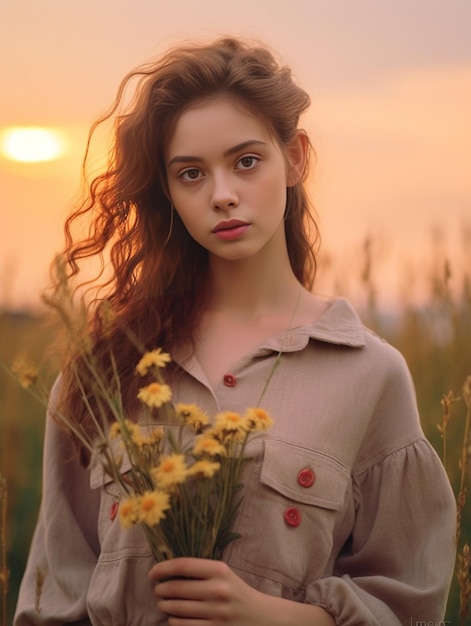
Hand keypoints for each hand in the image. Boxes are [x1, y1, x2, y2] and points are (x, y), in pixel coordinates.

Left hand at [149, 557, 335, 625]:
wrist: (262, 617)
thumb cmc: (237, 592)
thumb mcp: (224, 575)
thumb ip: (200, 571)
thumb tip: (167, 570)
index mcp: (220, 570)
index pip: (183, 566)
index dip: (162, 568)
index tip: (152, 573)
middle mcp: (218, 590)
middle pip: (176, 588)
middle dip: (161, 590)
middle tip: (157, 590)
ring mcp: (216, 613)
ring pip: (177, 609)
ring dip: (165, 606)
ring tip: (163, 603)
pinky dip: (174, 620)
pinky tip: (173, 617)